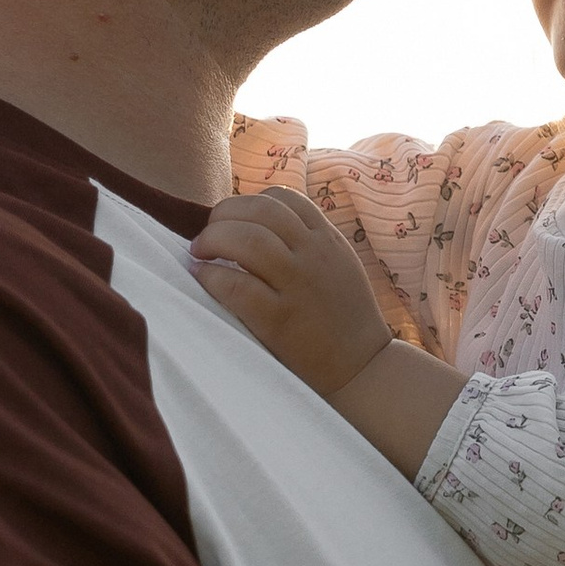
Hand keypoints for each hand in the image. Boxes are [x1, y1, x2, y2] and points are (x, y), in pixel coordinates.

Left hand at [193, 188, 395, 395]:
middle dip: (222, 216)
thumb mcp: (338, 265)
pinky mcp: (280, 320)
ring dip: (212, 239)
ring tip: (200, 254)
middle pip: (259, 210)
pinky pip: (236, 286)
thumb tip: (257, 225)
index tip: (233, 222)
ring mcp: (298, 286)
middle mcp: (313, 255)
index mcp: (327, 240)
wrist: (364, 368)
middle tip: (206, 237)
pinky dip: (211, 276)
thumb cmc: (344, 318)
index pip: (282, 197)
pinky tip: (202, 277)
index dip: (248, 203)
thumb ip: (308, 242)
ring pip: (246, 240)